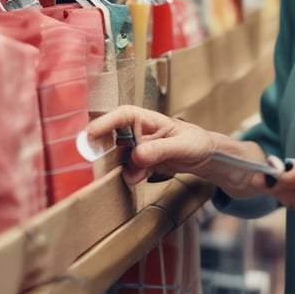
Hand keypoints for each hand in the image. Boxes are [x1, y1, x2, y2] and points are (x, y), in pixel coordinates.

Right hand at [87, 105, 216, 185]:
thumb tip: (136, 156)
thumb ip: (159, 149)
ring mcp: (136, 148)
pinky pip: (126, 170)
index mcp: (146, 119)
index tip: (89, 135)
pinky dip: (130, 176)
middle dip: (103, 151)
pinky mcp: (139, 162)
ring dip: (118, 168)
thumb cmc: (195, 142)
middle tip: (99, 165)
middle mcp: (137, 132)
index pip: (121, 116)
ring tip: (134, 172)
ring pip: (116, 157)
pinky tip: (142, 176)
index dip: (103, 123)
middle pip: (111, 137)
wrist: (204, 156)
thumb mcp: (181, 145)